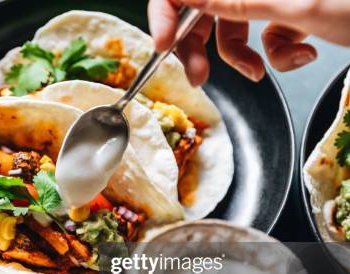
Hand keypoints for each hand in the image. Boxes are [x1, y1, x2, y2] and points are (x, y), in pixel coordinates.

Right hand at [148, 0, 349, 84]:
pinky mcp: (290, 6)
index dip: (165, 9)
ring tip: (266, 69)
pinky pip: (264, 32)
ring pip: (233, 23)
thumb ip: (234, 2)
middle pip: (203, 4)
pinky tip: (302, 53)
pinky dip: (278, 52)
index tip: (162, 43)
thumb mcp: (295, 3)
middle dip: (201, 43)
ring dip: (244, 54)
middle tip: (200, 77)